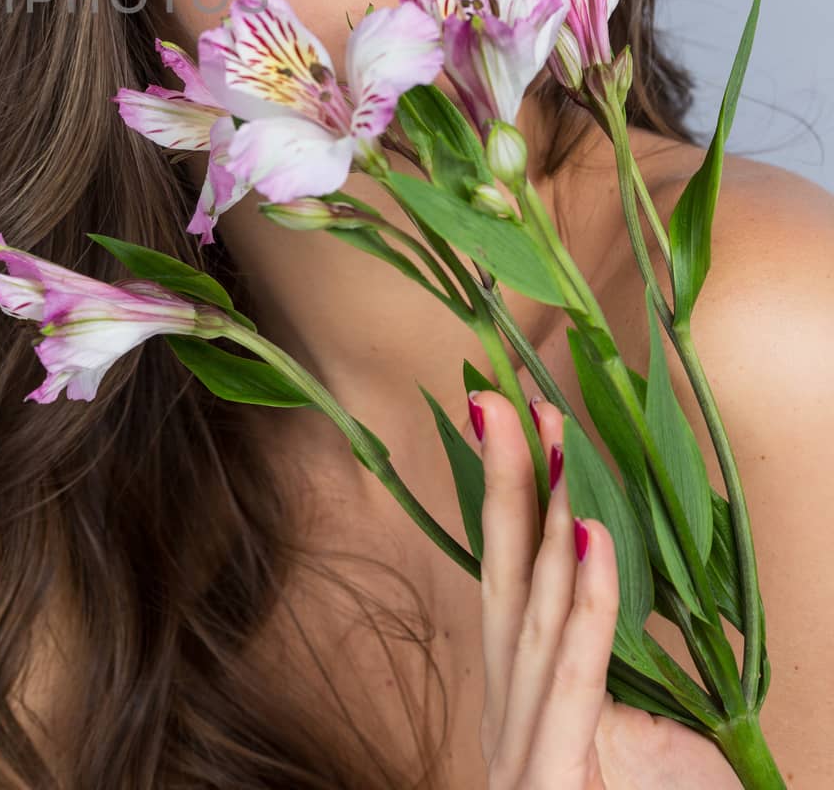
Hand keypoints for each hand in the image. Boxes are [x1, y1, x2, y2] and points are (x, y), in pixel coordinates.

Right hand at [468, 390, 741, 787]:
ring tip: (553, 438)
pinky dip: (585, 600)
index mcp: (524, 704)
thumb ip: (620, 671)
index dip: (505, 495)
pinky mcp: (557, 778)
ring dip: (544, 515)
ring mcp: (527, 752)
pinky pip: (575, 674)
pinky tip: (588, 536)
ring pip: (531, 609)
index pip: (507, 579)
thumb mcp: (646, 747)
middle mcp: (511, 718)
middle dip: (502, 480)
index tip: (505, 412)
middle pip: (500, 575)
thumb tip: (615, 583)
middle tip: (499, 393)